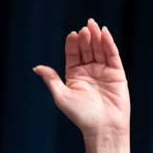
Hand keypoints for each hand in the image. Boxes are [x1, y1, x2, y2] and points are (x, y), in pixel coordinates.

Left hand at [33, 19, 129, 152]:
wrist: (103, 127)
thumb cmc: (80, 115)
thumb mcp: (61, 95)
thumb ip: (51, 79)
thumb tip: (36, 67)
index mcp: (74, 75)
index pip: (73, 55)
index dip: (73, 44)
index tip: (72, 35)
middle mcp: (88, 71)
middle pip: (86, 49)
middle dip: (85, 38)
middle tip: (84, 28)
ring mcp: (103, 71)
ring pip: (99, 49)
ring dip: (96, 37)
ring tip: (93, 25)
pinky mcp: (117, 73)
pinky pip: (112, 55)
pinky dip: (109, 43)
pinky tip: (104, 33)